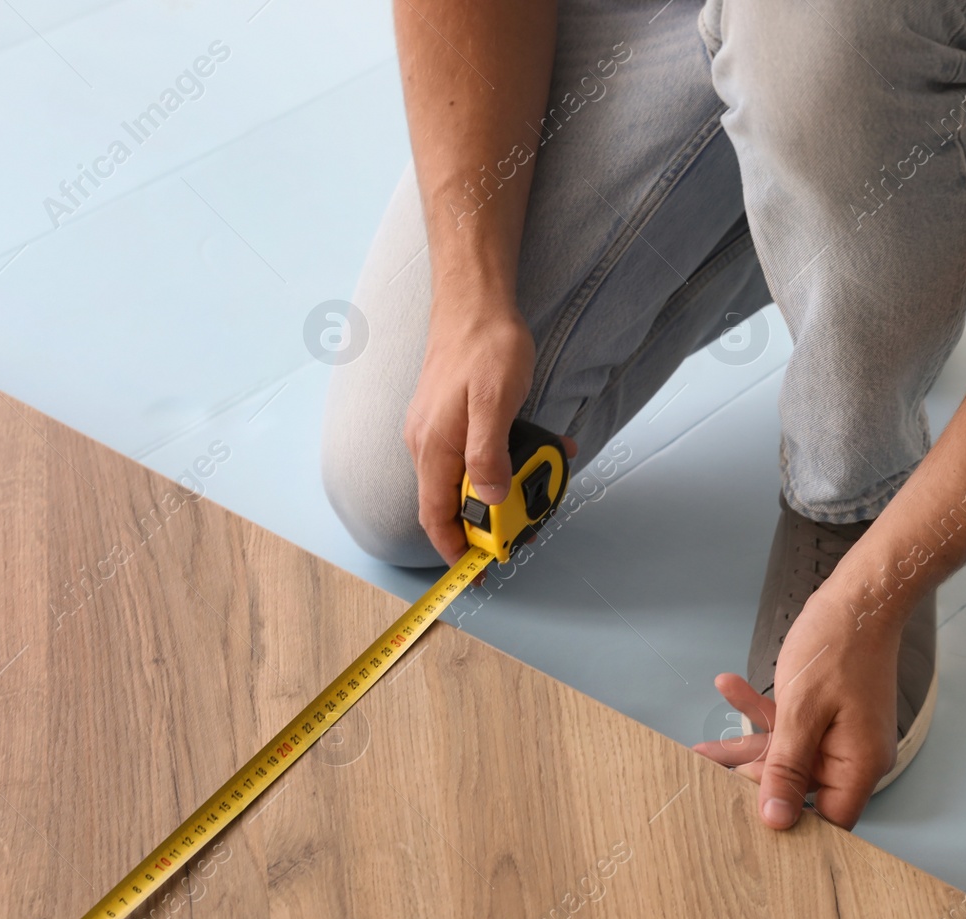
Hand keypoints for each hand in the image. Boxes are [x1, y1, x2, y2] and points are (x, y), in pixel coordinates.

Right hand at [404, 300, 537, 563]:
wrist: (474, 300)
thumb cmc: (487, 345)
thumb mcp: (496, 401)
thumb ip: (488, 454)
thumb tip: (488, 500)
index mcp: (434, 448)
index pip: (435, 516)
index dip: (455, 550)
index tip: (481, 571)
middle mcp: (428, 445)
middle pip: (449, 505)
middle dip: (484, 526)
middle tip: (523, 531)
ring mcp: (437, 431)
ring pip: (463, 481)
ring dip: (498, 494)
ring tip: (537, 489)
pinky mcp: (450, 418)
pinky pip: (473, 455)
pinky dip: (501, 465)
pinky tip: (534, 450)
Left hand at [692, 587, 901, 829]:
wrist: (860, 597)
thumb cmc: (838, 648)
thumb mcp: (801, 711)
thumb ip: (785, 767)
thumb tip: (776, 820)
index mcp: (858, 765)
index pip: (827, 821)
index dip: (789, 824)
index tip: (745, 825)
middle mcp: (852, 757)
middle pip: (798, 788)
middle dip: (752, 778)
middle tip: (709, 779)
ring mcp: (839, 736)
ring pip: (786, 754)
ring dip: (747, 743)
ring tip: (702, 747)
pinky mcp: (826, 716)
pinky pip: (790, 726)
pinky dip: (761, 712)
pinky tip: (729, 687)